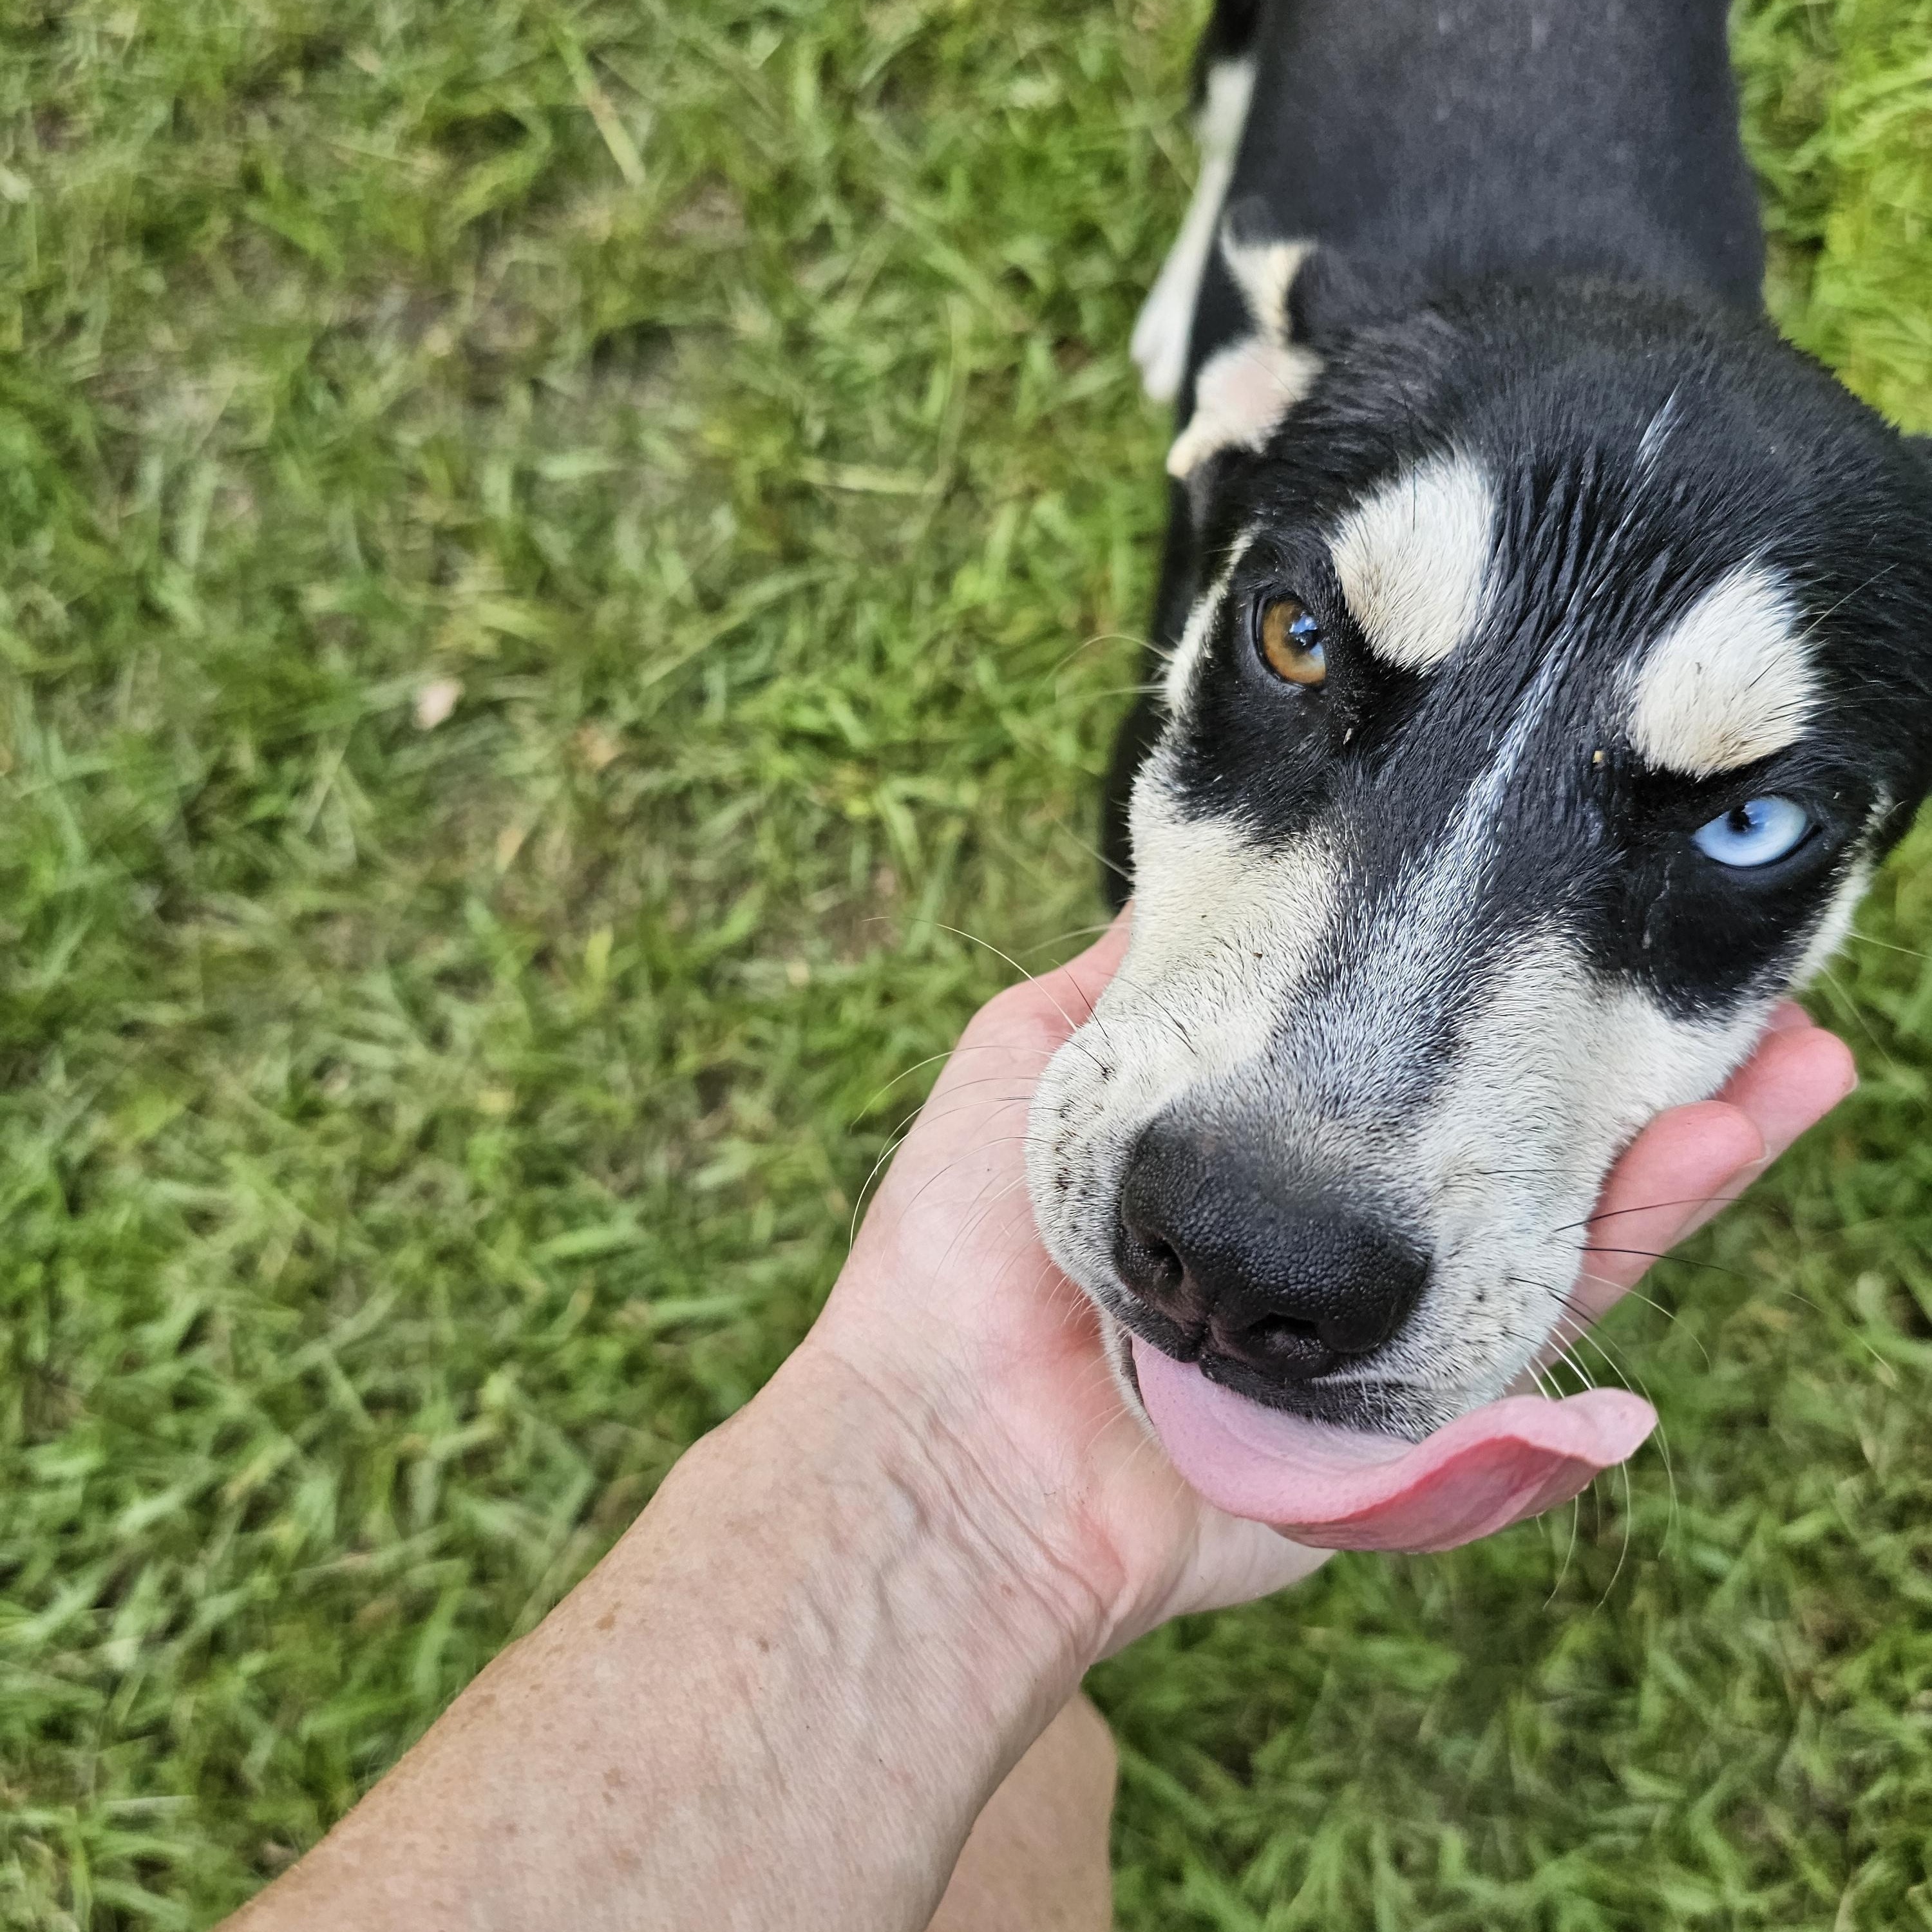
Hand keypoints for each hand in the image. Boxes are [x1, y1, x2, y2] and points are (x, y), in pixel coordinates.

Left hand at [807, 913, 1855, 1655]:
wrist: (940, 1436)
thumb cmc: (959, 1249)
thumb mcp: (1038, 1057)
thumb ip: (1142, 974)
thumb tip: (1215, 871)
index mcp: (1265, 1167)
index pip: (1419, 1076)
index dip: (1507, 1000)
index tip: (1591, 907)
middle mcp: (1334, 1255)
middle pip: (1516, 1159)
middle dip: (1634, 1076)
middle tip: (1754, 997)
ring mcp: (1376, 1350)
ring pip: (1559, 1246)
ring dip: (1676, 1154)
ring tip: (1787, 1065)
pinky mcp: (1402, 1439)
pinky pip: (1533, 1361)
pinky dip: (1623, 1253)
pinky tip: (1707, 1160)